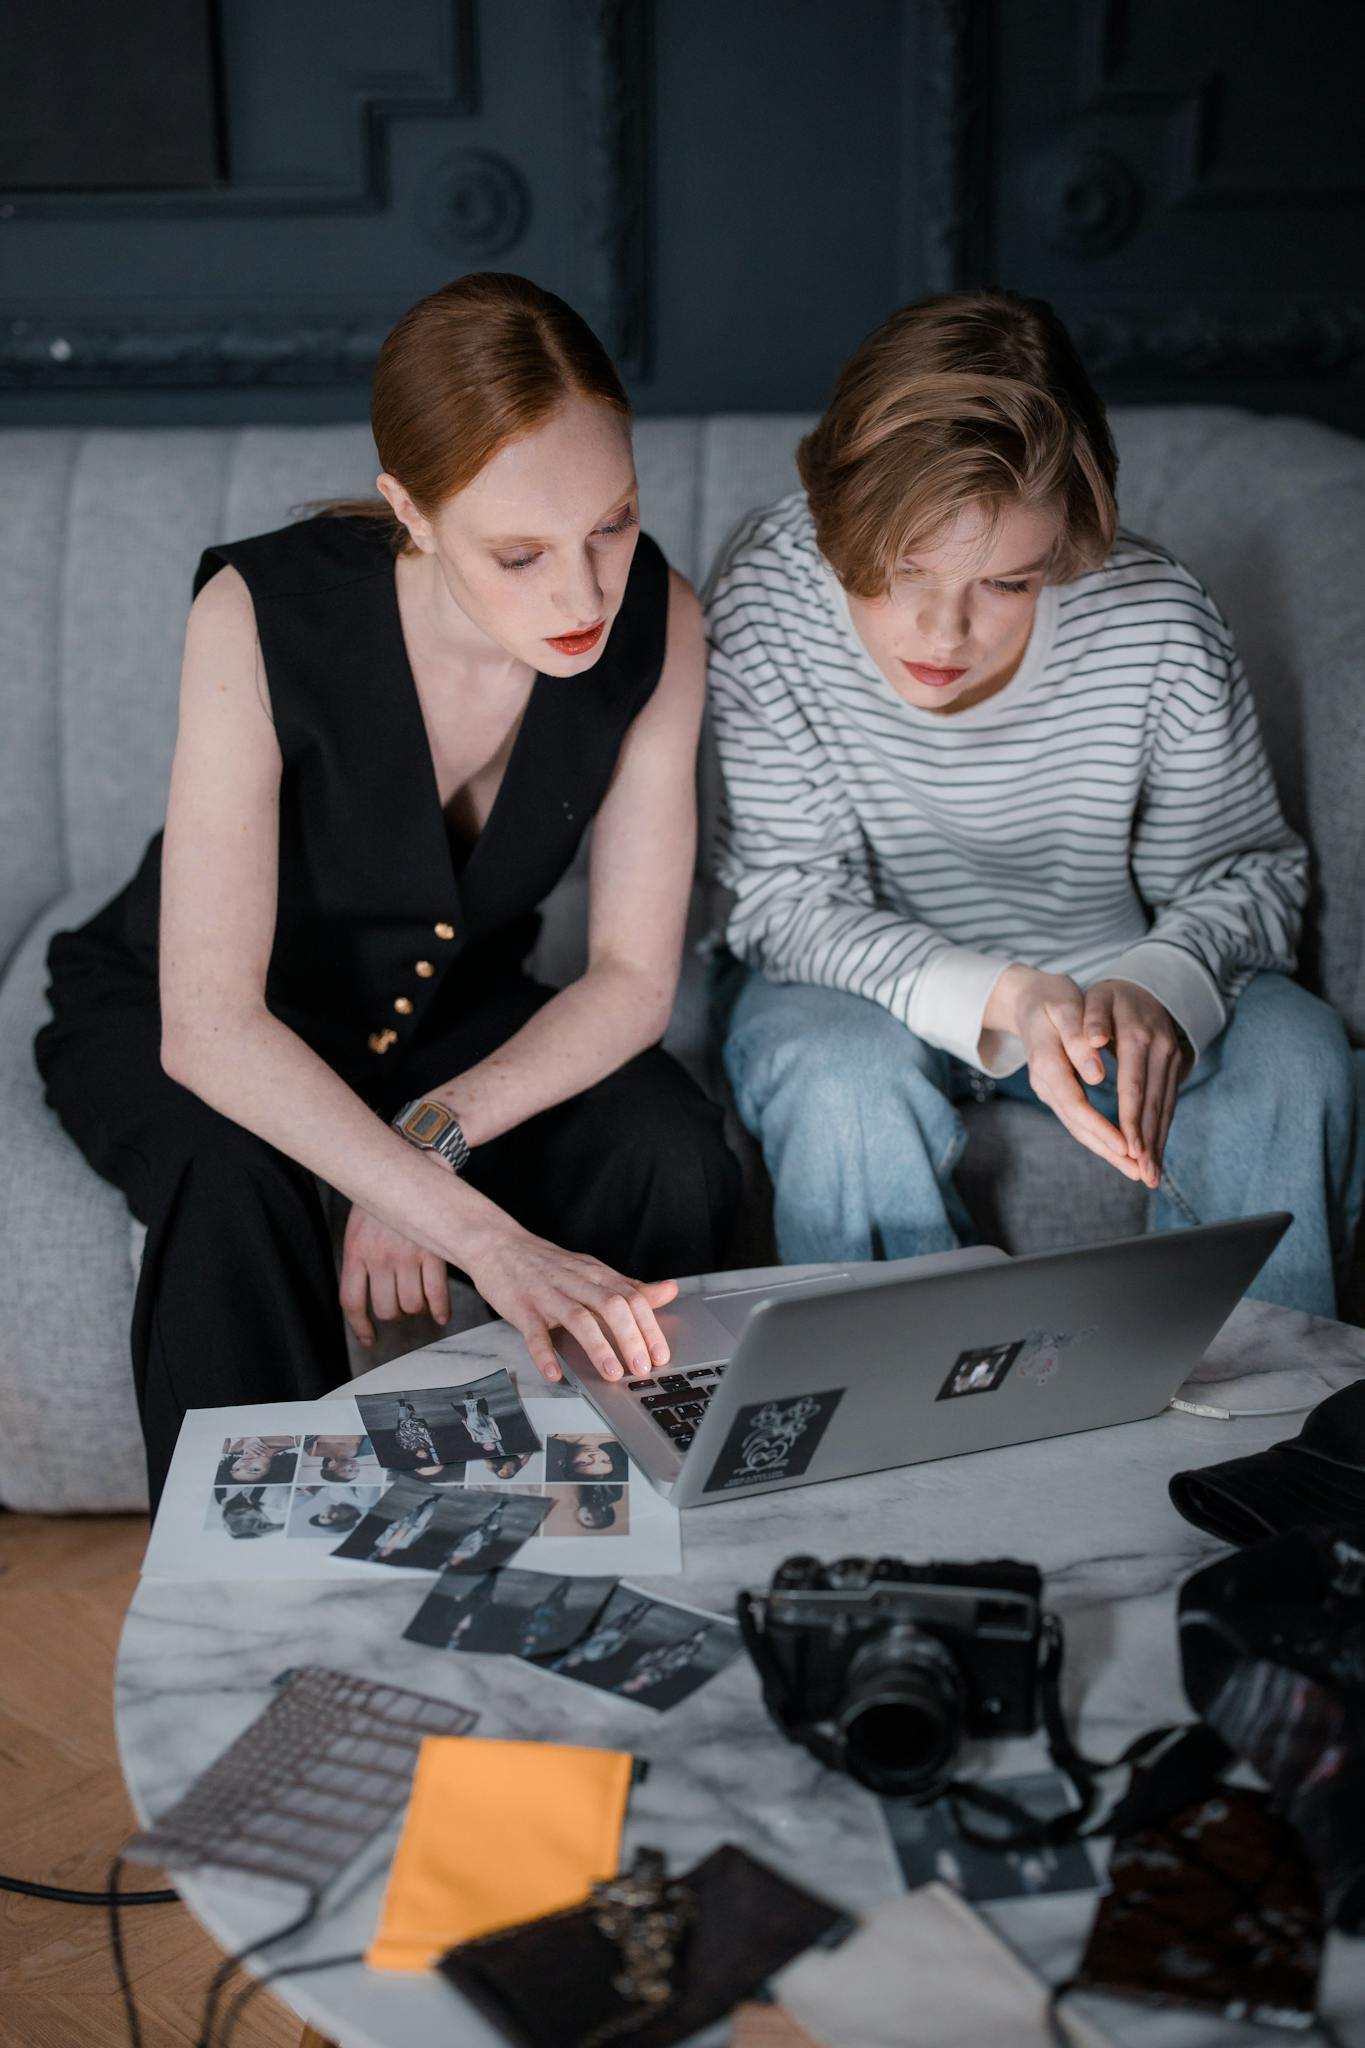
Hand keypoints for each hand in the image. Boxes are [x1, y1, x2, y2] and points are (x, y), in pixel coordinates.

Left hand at [340, 1202, 450, 1346]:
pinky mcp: (433, 1252)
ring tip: (420, 1303)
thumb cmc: (384, 1197)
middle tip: (401, 1306)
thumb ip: (363, 1259)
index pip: (352, 1301)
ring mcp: (407, 1255)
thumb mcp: (360, 1226)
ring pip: (411, 1305)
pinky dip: (440, 1310)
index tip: (370, 1338)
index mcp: (357, 1251)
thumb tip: (371, 1295)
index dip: (360, 1326)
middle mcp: (380, 1257)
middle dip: (395, 1313)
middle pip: (385, 1308)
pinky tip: (441, 1315)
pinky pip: (436, 1293)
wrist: (414, 1160)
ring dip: (417, 1310)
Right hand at [458, 1216, 677, 1385]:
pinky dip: (544, 1353)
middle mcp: (576, 1282)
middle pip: (611, 1306)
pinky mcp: (521, 1307)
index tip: (661, 1354)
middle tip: (642, 1368)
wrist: (499, 1244)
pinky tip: (554, 1373)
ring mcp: (548, 1294)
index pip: (632, 1297)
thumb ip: (629, 1286)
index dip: (649, 1327)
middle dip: (631, 1338)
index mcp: (596, 1275)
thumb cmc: (548, 1264)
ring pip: (578, 1318)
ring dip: (598, 1347)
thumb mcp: (592, 1271)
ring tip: (611, 1373)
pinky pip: (534, 1331)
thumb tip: (668, 1291)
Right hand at [986, 965, 1142, 1181]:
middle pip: (1076, 1124)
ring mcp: (1050, 1091)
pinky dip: (1101, 1138)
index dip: (1100, 1127)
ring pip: (1078, 1127)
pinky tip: (1122, 1150)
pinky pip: (1081, 1121)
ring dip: (1107, 1150)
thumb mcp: (1065, 1007)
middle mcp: (1045, 1083)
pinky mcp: (1060, 1093)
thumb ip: (1078, 1039)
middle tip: (1138, 1171)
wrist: (1028, 1001)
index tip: (1126, 1145)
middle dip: (1108, 1150)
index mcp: (1046, 1061)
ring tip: (1135, 1169)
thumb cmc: (1052, 999)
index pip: (1074, 1103)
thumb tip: (1096, 1074)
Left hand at [1082, 979, 1191, 1188]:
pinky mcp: (1176, 1069)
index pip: (1134, 1086)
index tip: (1128, 1149)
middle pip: (1154, 1104)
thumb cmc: (1112, 995)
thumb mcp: (1099, 998)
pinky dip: (1162, 1130)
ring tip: (1151, 1175)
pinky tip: (1156, 1153)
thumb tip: (1095, 1040)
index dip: (1131, 1119)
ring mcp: (1173, 1061)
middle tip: (1144, 1175)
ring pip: (1165, 1107)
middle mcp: (1162, 1052)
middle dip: (1148, 1142)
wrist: (1150, 983)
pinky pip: (1169, 1103)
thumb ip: (1094, 1019)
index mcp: (1140, 1038)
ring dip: (1159, 1143)